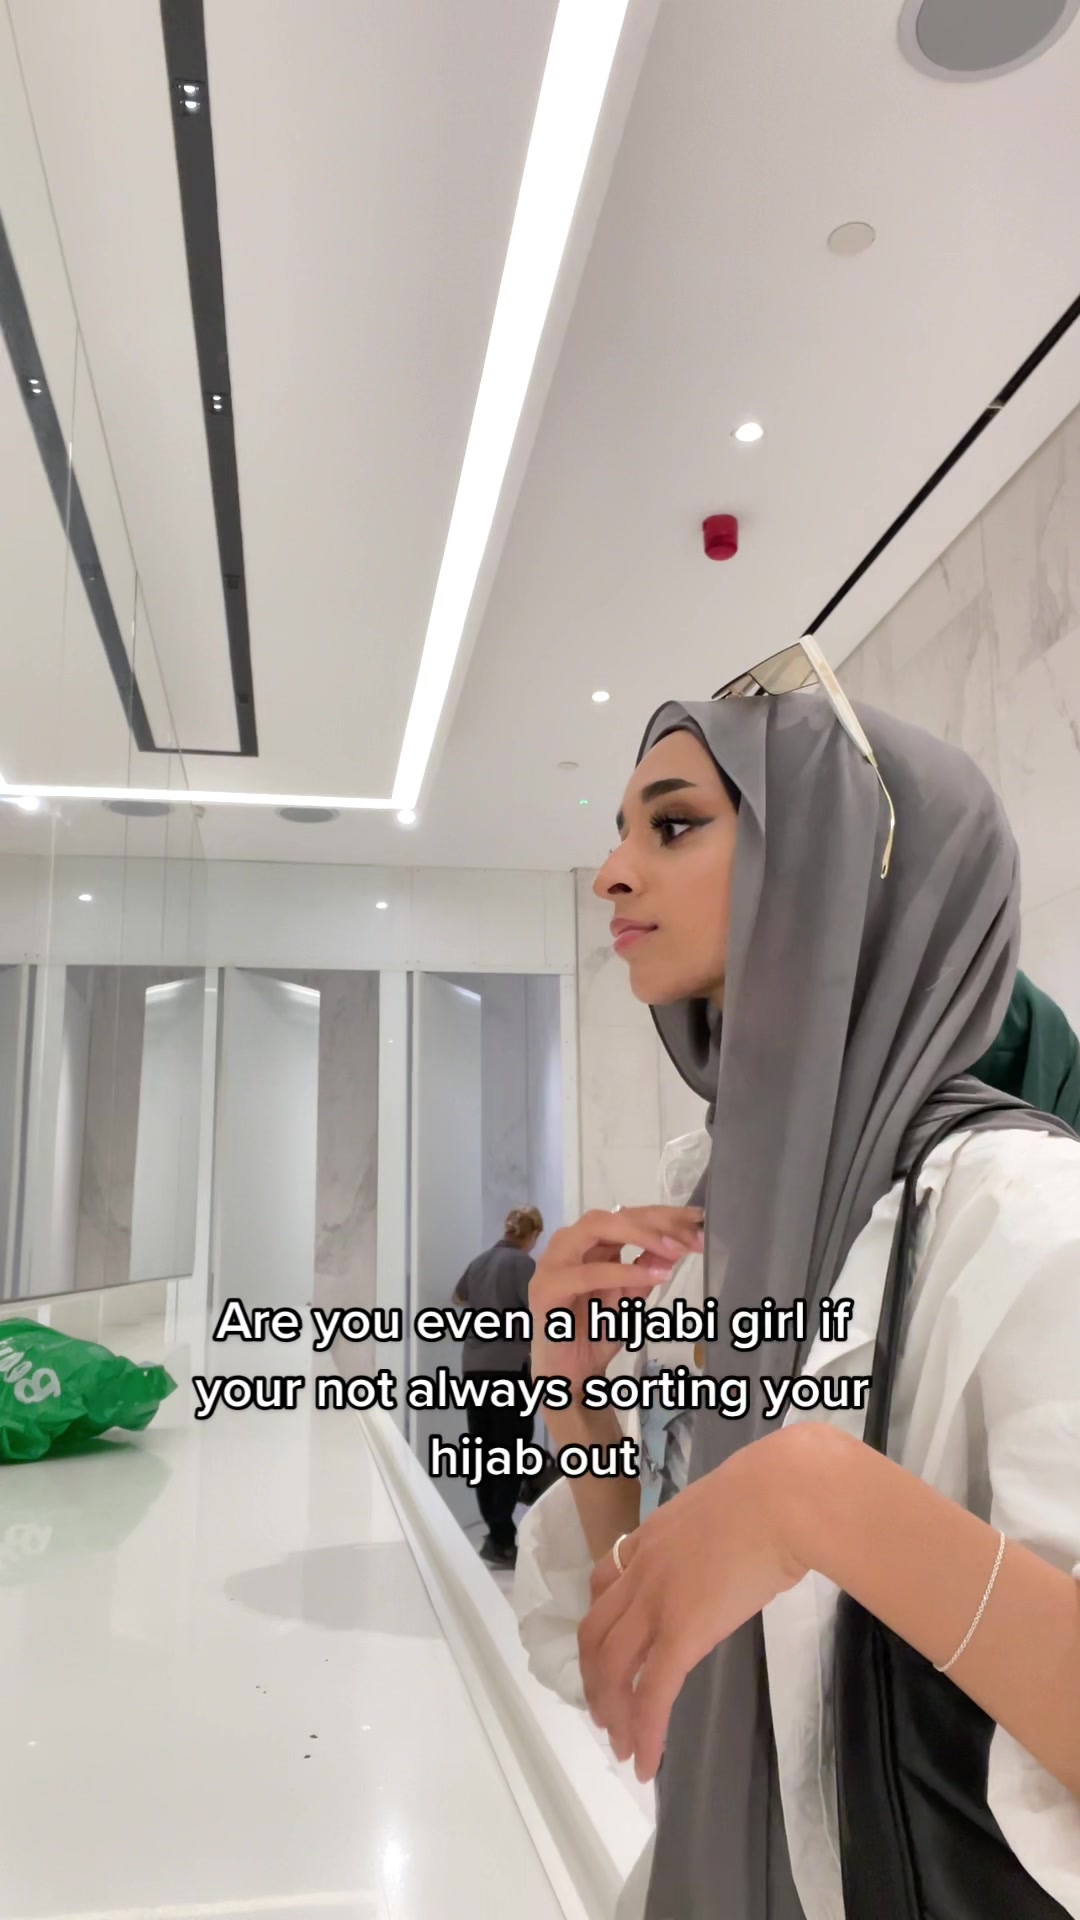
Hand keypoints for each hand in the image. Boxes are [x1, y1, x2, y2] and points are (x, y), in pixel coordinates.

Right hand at [529, 1206, 704, 1396]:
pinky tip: (655, 1275)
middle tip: (693, 1236)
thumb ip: (646, 1270)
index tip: (699, 1221)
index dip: (665, 1217)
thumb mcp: (632, 1298)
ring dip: (641, 1234)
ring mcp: (554, 1262)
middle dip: (658, 1222)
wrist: (570, 1375)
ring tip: (675, 1249)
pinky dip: (623, 1272)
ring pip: (597, 1228)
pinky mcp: (547, 1287)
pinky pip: (588, 1273)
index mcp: (590, 1244)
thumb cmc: (596, 1335)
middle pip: (615, 1215)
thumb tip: (676, 1244)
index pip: (629, 1217)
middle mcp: (569, 1244)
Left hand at [578, 1430, 807, 1779]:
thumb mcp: (725, 1509)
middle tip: (605, 1713)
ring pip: (611, 1668)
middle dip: (594, 1678)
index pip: (604, 1582)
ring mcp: (656, 1601)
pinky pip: (650, 1693)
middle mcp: (641, 1569)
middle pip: (595, 1633)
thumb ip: (712, 1537)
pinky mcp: (682, 1632)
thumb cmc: (775, 1494)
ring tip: (622, 1745)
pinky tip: (647, 1761)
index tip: (607, 1650)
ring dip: (611, 1712)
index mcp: (651, 1536)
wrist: (786, 1497)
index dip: (601, 1623)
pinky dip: (644, 1732)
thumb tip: (731, 1553)